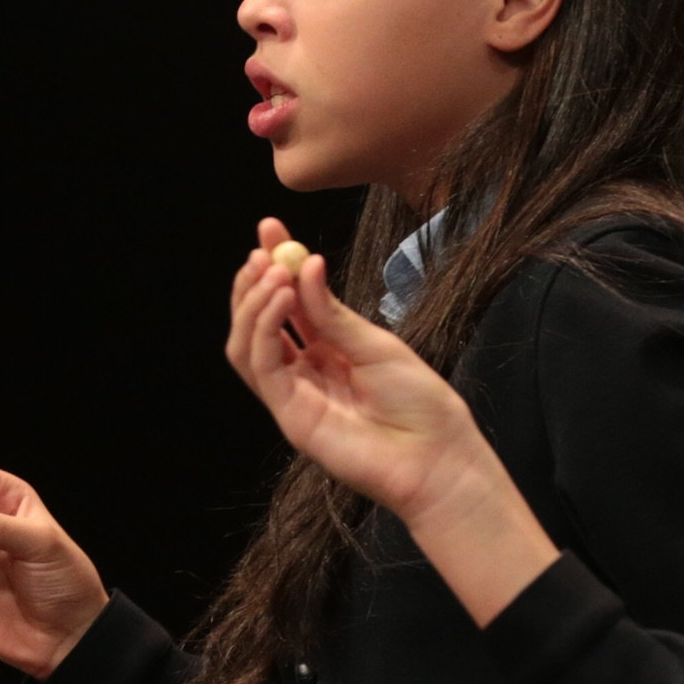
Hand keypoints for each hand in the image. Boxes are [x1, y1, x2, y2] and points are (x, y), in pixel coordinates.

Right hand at [223, 219, 558, 624]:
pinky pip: (260, 367)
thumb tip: (306, 262)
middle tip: (263, 248)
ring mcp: (294, 394)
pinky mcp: (289, 416)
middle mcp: (304, 370)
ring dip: (253, 303)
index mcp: (328, 349)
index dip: (274, 264)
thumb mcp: (376, 344)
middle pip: (258, 321)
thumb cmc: (420, 403)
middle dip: (253, 281)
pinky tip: (281, 299)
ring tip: (273, 272)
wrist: (437, 457)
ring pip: (246, 344)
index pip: (288, 301)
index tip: (270, 226)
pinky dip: (263, 328)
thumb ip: (333, 313)